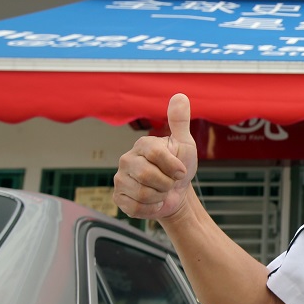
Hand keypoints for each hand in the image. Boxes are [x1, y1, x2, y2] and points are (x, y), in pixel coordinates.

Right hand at [113, 93, 197, 219]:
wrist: (176, 194)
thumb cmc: (180, 166)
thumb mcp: (185, 144)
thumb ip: (180, 121)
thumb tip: (180, 96)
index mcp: (142, 145)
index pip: (156, 154)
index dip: (174, 166)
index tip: (181, 170)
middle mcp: (127, 160)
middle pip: (148, 176)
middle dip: (167, 183)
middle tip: (169, 181)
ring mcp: (120, 179)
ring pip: (144, 194)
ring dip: (160, 196)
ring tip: (161, 190)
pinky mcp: (118, 198)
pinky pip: (136, 208)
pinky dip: (152, 208)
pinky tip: (153, 201)